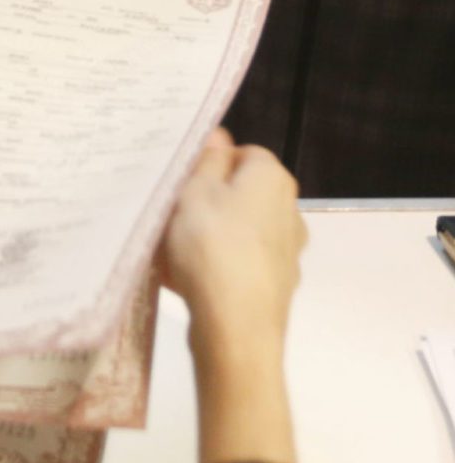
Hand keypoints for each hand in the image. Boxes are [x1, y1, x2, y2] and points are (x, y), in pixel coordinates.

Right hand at [160, 128, 306, 351]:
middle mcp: (289, 209)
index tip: (181, 184)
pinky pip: (240, 263)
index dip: (208, 166)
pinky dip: (219, 266)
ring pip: (239, 230)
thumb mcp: (194, 192)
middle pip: (240, 194)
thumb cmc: (210, 247)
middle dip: (207, 203)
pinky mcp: (277, 283)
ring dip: (210, 236)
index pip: (242, 153)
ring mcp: (287, 250)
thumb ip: (206, 160)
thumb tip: (219, 136)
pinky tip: (191, 281)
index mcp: (272, 178)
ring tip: (174, 255)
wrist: (236, 326)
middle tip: (172, 218)